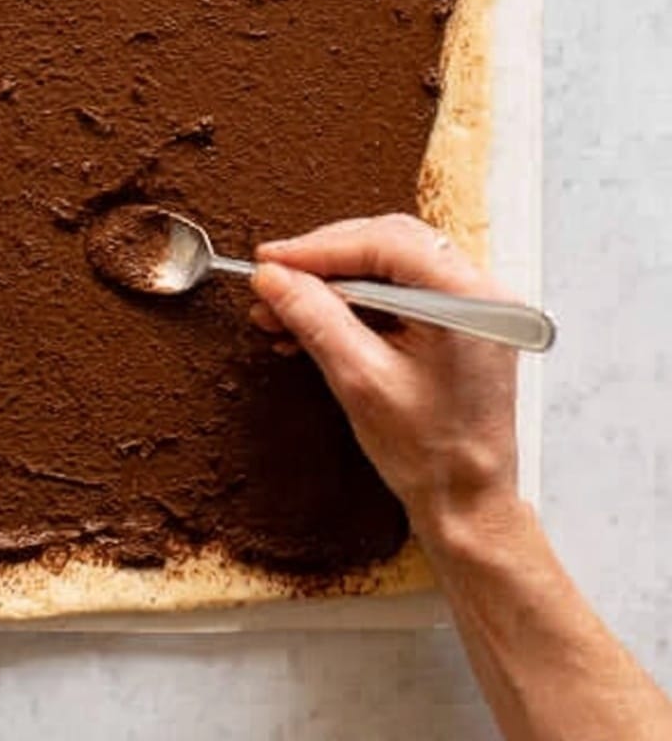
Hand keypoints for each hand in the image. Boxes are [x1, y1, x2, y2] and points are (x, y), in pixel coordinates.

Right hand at [251, 215, 520, 545]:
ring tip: (280, 310)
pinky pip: (396, 295)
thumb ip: (315, 318)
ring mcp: (469, 307)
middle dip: (323, 263)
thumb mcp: (360, 380)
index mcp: (467, 299)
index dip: (320, 248)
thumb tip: (274, 278)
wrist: (466, 504)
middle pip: (387, 245)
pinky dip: (351, 306)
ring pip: (387, 268)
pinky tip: (309, 325)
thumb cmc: (430, 454)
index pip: (384, 244)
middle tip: (272, 280)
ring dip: (331, 287)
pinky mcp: (455, 324)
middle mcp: (477, 292)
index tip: (271, 261)